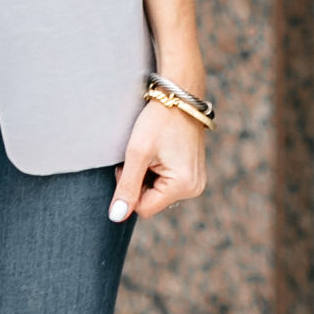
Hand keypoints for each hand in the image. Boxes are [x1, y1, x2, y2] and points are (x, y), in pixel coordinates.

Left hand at [109, 99, 208, 224]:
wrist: (179, 95)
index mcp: (183, 185)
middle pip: (152, 202)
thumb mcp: (137, 153)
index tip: (129, 164)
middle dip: (139, 183)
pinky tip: (159, 153)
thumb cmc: (158, 120)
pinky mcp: (193, 174)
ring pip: (158, 193)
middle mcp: (195, 188)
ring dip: (148, 177)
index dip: (129, 189)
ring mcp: (196, 182)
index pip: (143, 208)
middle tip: (140, 156)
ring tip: (152, 152)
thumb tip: (117, 217)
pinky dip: (157, 172)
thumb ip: (126, 187)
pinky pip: (167, 184)